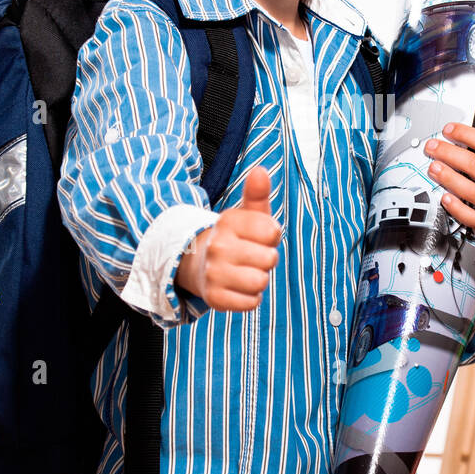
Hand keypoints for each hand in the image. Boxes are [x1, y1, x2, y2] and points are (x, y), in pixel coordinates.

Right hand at [175, 166, 282, 312]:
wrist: (201, 265)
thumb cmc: (236, 238)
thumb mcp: (247, 214)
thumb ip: (257, 193)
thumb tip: (260, 170)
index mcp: (228, 221)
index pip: (272, 232)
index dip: (270, 237)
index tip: (258, 237)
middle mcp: (217, 246)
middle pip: (270, 259)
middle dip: (266, 260)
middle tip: (251, 256)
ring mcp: (213, 273)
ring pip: (260, 282)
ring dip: (259, 280)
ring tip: (245, 271)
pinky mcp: (214, 298)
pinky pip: (251, 302)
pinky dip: (250, 298)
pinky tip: (238, 288)